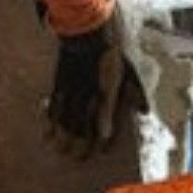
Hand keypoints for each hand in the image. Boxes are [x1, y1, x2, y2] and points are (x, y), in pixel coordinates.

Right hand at [47, 16, 148, 157]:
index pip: (105, 122)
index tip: (102, 150)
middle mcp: (88, 96)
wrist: (87, 33)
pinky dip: (49, 124)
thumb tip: (145, 112)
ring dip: (63, 140)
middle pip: (83, 127)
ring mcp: (72, 93)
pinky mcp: (59, 87)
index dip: (103, 138)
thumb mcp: (128, 73)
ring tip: (62, 153)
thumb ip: (136, 94)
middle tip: (79, 158)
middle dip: (80, 145)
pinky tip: (47, 136)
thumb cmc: (110, 54)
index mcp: (106, 94)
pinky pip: (52, 110)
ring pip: (65, 122)